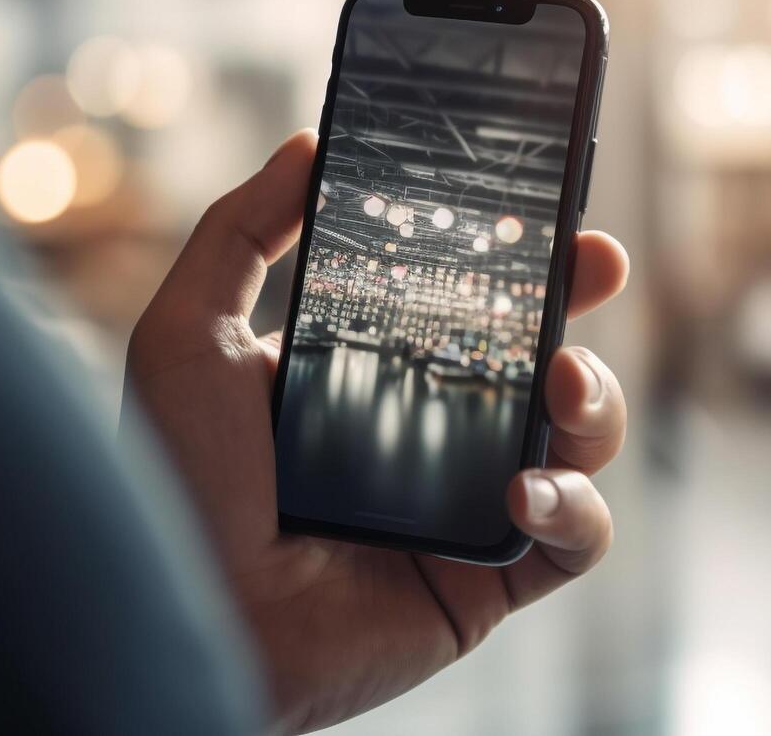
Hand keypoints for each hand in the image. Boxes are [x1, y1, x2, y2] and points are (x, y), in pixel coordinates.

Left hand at [124, 130, 629, 732]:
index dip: (516, 255)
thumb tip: (305, 146)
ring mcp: (467, 505)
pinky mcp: (490, 579)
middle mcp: (431, 432)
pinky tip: (522, 492)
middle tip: (596, 264)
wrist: (190, 624)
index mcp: (372, 372)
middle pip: (540, 354)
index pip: (465, 300)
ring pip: (580, 439)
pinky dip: (575, 506)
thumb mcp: (187, 336)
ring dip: (594, 400)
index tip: (546, 208)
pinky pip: (576, 536)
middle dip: (580, 304)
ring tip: (561, 384)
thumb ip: (238, 232)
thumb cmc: (174, 485)